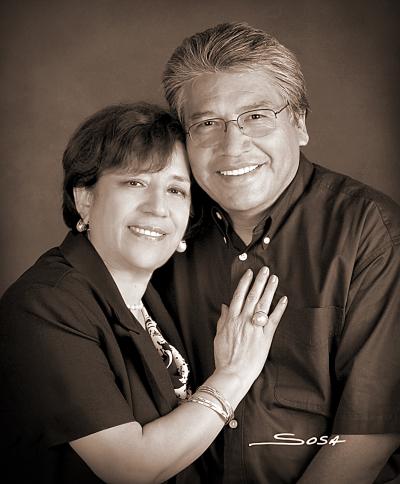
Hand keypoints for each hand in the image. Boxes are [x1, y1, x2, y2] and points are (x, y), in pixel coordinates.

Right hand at [214, 267, 286, 385]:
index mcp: (231, 319)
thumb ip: (223, 319)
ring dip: (269, 290)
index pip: (238, 296)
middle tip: (266, 270)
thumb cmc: (224, 357)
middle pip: (252, 296)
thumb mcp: (219, 336)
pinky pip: (274, 320)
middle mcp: (243, 320)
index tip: (250, 273)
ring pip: (263, 304)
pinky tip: (284, 299)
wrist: (233, 374)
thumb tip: (224, 306)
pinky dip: (279, 309)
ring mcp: (255, 328)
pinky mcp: (265, 337)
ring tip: (274, 279)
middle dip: (259, 281)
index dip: (245, 283)